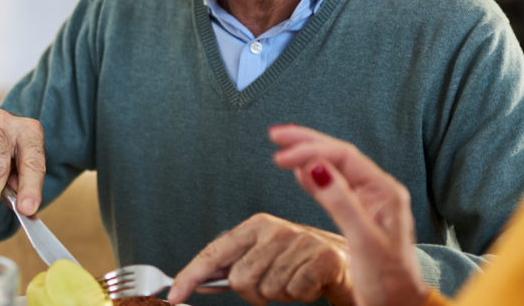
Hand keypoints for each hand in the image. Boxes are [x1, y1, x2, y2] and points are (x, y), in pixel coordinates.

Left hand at [167, 213, 356, 305]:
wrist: (350, 262)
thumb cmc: (301, 262)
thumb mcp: (264, 259)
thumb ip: (233, 267)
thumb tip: (199, 281)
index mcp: (255, 226)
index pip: (214, 253)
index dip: (190, 276)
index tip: (173, 297)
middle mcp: (274, 229)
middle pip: (240, 280)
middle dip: (254, 294)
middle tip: (274, 287)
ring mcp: (299, 241)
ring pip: (268, 290)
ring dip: (281, 295)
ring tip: (296, 281)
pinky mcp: (322, 257)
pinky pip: (294, 293)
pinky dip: (302, 296)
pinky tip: (312, 283)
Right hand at [269, 124, 430, 305]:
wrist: (399, 305)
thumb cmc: (388, 280)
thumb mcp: (363, 240)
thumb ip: (340, 201)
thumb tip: (316, 167)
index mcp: (385, 192)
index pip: (343, 157)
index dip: (310, 150)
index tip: (280, 155)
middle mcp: (379, 191)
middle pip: (339, 155)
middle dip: (306, 142)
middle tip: (275, 135)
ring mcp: (370, 202)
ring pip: (335, 167)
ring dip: (308, 154)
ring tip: (282, 145)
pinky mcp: (360, 214)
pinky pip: (334, 185)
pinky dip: (314, 175)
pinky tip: (299, 172)